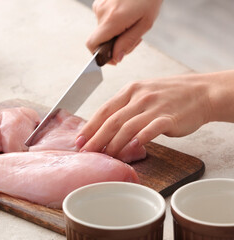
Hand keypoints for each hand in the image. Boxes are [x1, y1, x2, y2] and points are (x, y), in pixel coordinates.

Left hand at [76, 73, 217, 156]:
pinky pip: (150, 130)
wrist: (201, 92)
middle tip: (86, 152)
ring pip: (127, 127)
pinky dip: (139, 140)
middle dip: (96, 138)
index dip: (89, 127)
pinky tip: (131, 148)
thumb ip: (125, 106)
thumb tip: (104, 127)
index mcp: (129, 90)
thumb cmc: (169, 95)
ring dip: (114, 144)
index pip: (104, 110)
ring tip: (106, 156)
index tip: (79, 140)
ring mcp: (153, 107)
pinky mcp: (168, 118)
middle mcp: (139, 97)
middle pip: (111, 120)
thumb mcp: (143, 92)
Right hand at [87, 0, 161, 63]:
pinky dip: (114, 23)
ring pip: (103, 30)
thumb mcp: (145, 23)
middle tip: (133, 38)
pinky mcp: (100, 1)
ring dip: (116, 33)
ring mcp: (99, 5)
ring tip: (132, 24)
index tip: (112, 58)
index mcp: (112, 19)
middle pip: (100, 40)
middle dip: (115, 44)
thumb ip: (128, 42)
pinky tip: (127, 16)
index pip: (92, 44)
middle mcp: (101, 12)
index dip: (99, 55)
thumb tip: (116, 58)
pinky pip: (104, 20)